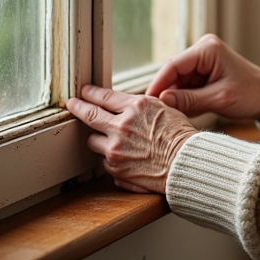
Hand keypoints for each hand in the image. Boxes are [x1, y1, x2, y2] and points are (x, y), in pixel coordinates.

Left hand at [66, 85, 197, 192]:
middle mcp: (122, 126)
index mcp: (136, 107)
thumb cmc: (181, 136)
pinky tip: (123, 157)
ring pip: (93, 141)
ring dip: (98, 139)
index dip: (90, 93)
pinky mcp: (116, 168)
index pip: (104, 97)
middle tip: (72, 104)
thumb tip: (122, 106)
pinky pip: (104, 161)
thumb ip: (139, 107)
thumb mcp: (163, 109)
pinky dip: (111, 158)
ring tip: (108, 140)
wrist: (186, 163)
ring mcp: (116, 148)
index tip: (83, 92)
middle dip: (78, 108)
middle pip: (89, 115)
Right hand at [146, 34, 259, 120]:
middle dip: (165, 93)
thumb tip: (161, 101)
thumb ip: (189, 99)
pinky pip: (186, 86)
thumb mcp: (219, 98)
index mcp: (208, 49)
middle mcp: (203, 50)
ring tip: (166, 116)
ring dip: (173, 98)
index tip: (147, 102)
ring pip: (177, 81)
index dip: (158, 84)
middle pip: (173, 73)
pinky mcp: (204, 72)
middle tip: (153, 113)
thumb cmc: (251, 94)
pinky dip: (182, 99)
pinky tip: (178, 113)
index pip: (173, 65)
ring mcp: (203, 61)